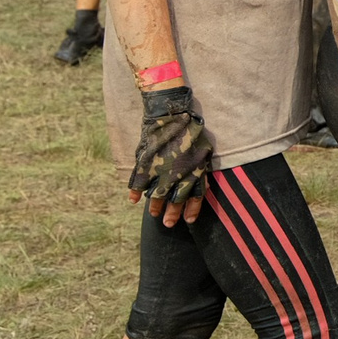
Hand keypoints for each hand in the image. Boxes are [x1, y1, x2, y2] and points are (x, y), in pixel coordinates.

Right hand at [127, 84, 213, 225]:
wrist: (172, 114)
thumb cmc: (192, 131)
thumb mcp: (204, 151)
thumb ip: (201, 169)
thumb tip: (203, 184)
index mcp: (196, 171)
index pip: (195, 197)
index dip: (191, 210)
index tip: (188, 221)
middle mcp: (178, 175)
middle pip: (175, 200)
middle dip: (172, 214)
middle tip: (168, 224)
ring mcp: (160, 170)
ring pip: (156, 196)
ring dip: (154, 206)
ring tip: (153, 213)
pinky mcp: (145, 164)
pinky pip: (138, 183)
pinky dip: (135, 193)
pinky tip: (133, 201)